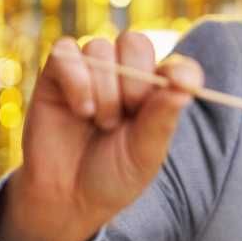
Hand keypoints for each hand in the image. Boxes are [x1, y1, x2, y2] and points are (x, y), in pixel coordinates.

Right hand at [0, 32, 202, 240]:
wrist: (67, 197)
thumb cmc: (114, 174)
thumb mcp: (145, 154)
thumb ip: (161, 120)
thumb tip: (185, 88)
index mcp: (157, 91)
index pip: (177, 65)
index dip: (181, 71)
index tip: (184, 85)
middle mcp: (125, 74)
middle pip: (135, 42)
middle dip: (135, 80)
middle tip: (129, 113)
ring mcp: (90, 71)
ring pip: (99, 48)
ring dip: (103, 89)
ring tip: (101, 123)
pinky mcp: (56, 74)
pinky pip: (65, 52)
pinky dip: (76, 79)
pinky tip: (82, 111)